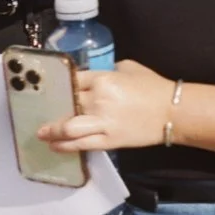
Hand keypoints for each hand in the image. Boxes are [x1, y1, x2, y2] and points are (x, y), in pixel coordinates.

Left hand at [37, 61, 176, 151]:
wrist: (173, 112)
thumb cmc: (153, 87)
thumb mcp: (129, 68)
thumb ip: (108, 70)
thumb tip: (95, 74)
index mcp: (103, 79)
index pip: (72, 81)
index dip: (60, 86)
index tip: (52, 90)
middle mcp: (98, 100)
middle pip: (66, 103)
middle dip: (52, 108)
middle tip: (41, 113)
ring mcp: (102, 122)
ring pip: (68, 128)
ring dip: (51, 131)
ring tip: (41, 133)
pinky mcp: (108, 141)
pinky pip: (80, 144)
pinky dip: (64, 146)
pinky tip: (54, 146)